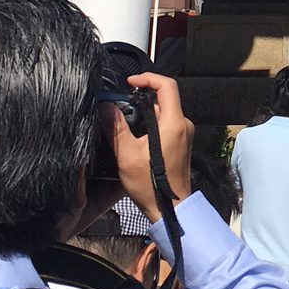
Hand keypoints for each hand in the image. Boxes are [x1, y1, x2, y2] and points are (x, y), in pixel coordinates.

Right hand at [106, 71, 193, 223]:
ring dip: (145, 110)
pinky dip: (151, 122)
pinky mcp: (180, 143)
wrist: (170, 209)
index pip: (167, 86)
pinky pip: (166, 123)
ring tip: (124, 119)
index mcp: (174, 123)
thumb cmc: (152, 186)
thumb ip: (116, 128)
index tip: (130, 82)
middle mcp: (183, 125)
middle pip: (164, 97)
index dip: (147, 78)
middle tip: (121, 101)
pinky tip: (135, 134)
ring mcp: (183, 134)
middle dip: (142, 96)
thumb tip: (105, 107)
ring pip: (164, 111)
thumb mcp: (127, 155)